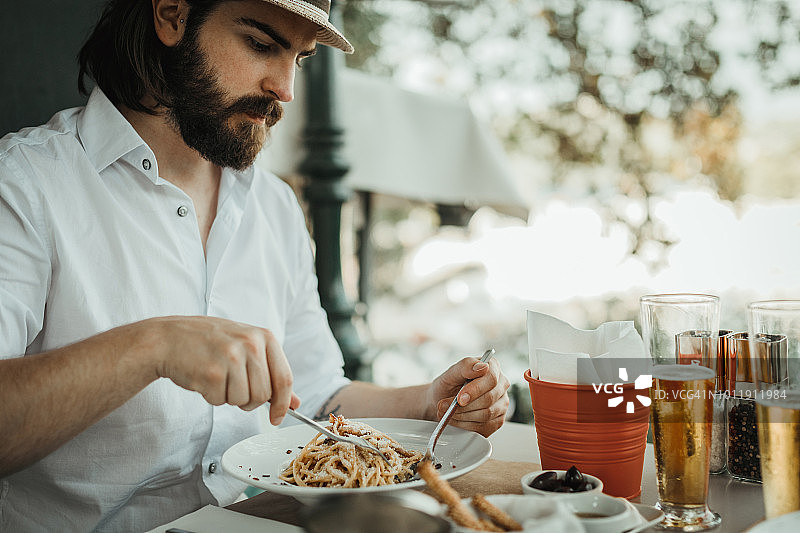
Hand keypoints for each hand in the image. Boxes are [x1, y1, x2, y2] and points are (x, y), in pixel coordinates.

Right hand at [145, 316, 299, 423]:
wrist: (169, 338)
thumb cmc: (210, 343)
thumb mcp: (247, 348)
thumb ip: (272, 373)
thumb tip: (295, 402)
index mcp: (264, 336)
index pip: (284, 378)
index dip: (283, 404)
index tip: (277, 418)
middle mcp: (251, 344)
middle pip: (263, 395)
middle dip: (249, 400)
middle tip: (232, 385)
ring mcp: (231, 357)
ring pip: (243, 401)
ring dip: (229, 397)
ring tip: (217, 377)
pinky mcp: (211, 372)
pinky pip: (220, 401)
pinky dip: (212, 396)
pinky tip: (204, 377)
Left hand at [427, 355, 509, 436]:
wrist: (441, 401)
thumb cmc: (449, 385)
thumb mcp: (451, 373)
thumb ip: (465, 366)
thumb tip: (481, 367)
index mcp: (493, 368)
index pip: (491, 378)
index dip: (475, 389)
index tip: (460, 398)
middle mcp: (501, 385)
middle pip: (489, 399)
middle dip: (464, 406)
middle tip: (446, 406)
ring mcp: (501, 404)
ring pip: (486, 414)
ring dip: (462, 415)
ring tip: (448, 412)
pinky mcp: (497, 421)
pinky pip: (484, 427)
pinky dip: (465, 425)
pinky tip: (456, 419)